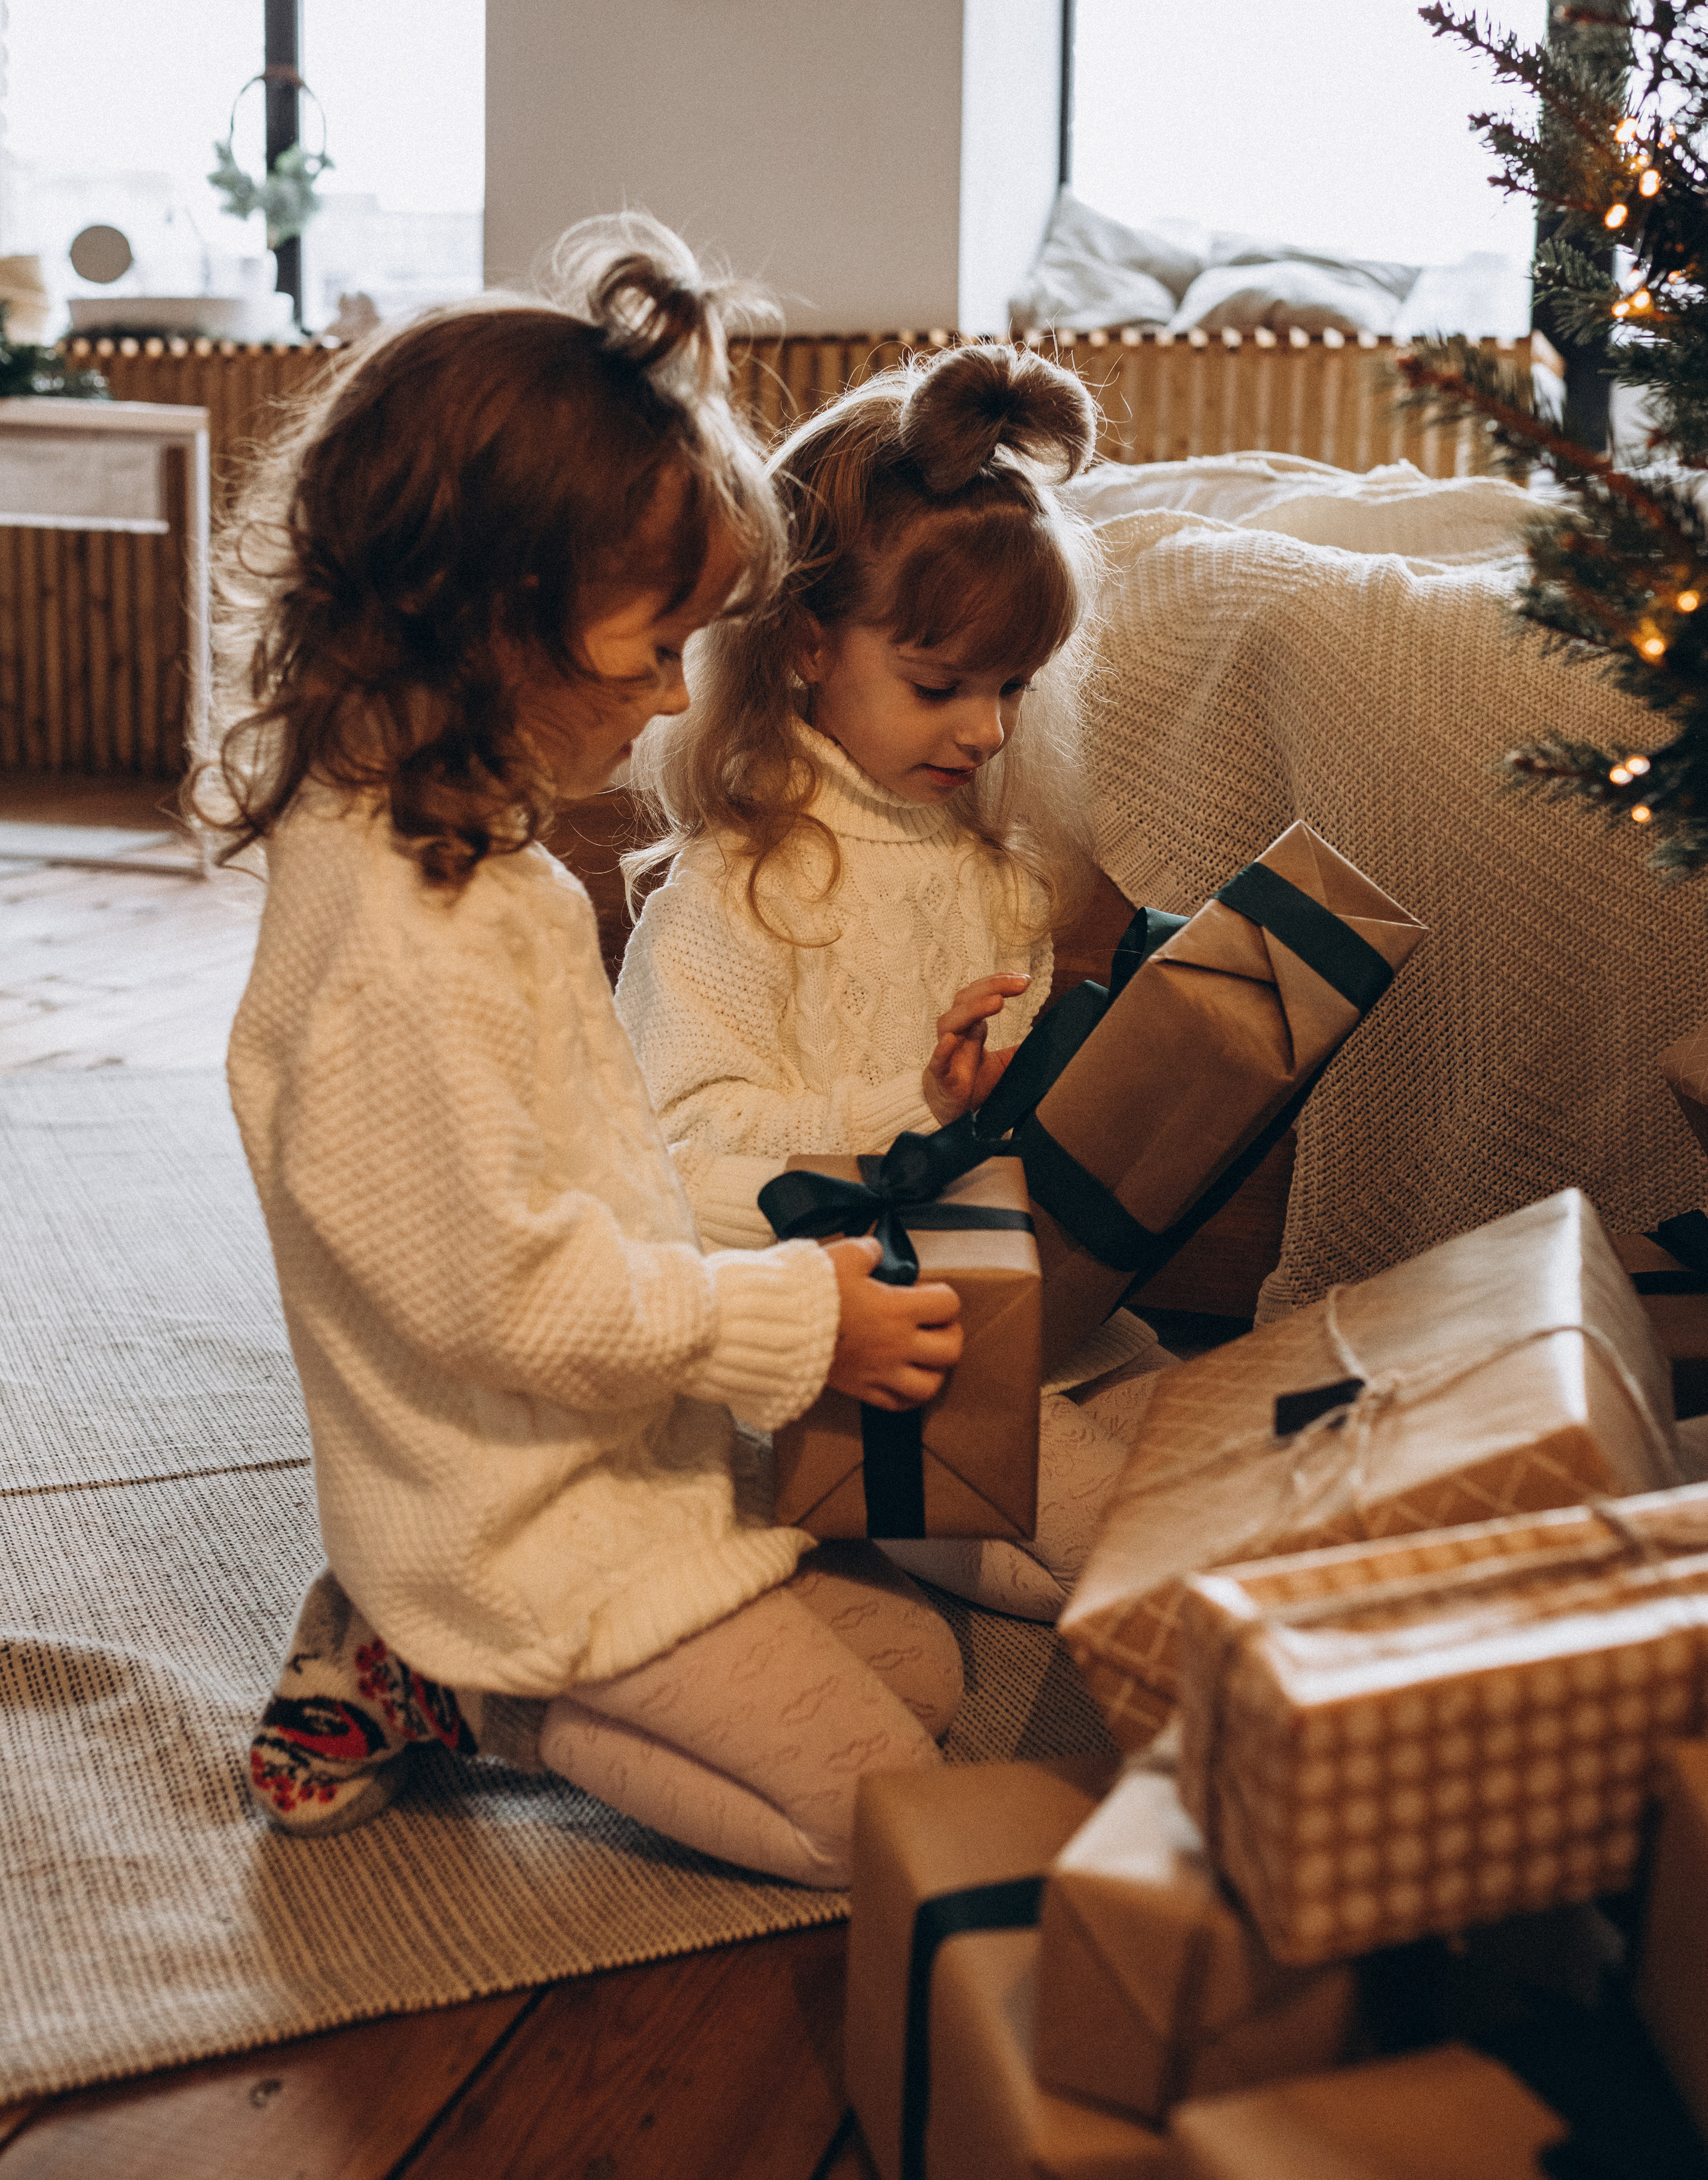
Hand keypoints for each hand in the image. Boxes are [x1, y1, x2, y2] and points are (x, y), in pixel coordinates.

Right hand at [823, 1237, 962, 1410]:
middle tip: (933, 1323)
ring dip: (934, 1370)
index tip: (922, 1291)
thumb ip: (867, 1251)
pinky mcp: (861, 1390)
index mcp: (897, 1309)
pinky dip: (908, 1396)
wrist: (774, 1329)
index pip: (948, 1304)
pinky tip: (903, 1379)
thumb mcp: (841, 1256)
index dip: (942, 1295)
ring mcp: (880, 1372)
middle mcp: (897, 1344)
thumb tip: (876, 1251)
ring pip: (931, 1385)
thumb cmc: (808, 1292)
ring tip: (924, 1356)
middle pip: (951, 1349)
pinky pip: (899, 1405)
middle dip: (949, 1333)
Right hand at [921, 973, 1030, 1126]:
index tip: (1025, 979)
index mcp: (972, 1026)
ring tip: (996, 1002)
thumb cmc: (972, 1080)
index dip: (1000, 983)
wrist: (950, 1109)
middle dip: (992, 987)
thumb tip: (1048, 1042)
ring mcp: (948, 1053)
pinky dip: (942, 1050)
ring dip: (973, 1010)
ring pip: (950, 1023)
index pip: (981, 994)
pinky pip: (938, 1061)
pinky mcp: (941, 1076)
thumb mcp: (1003, 1063)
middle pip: (967, 999)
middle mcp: (958, 1033)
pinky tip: (951, 1041)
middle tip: (1019, 984)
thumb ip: (1018, 1050)